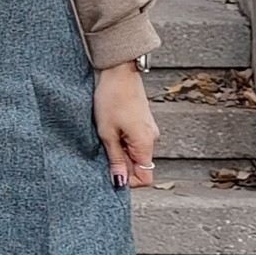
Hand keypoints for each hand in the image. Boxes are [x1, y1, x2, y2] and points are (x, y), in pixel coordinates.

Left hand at [94, 60, 158, 188]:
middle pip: (140, 166)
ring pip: (135, 153)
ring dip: (120, 152)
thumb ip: (115, 160)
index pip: (146, 178)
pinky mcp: (142, 123)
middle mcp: (151, 139)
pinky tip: (110, 129)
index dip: (128, 181)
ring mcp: (148, 130)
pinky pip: (134, 141)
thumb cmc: (112, 99)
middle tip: (104, 151)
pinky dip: (122, 141)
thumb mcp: (107, 133)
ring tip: (106, 136)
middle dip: (122, 165)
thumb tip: (119, 182)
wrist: (119, 71)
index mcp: (145, 144)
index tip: (111, 172)